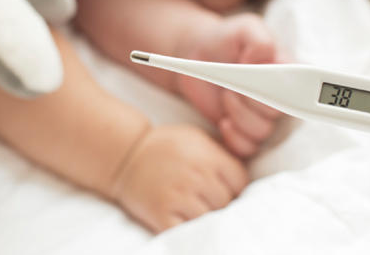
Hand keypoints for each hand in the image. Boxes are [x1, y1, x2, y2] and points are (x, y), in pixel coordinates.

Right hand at [113, 124, 247, 231]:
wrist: (124, 156)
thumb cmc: (164, 147)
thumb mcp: (195, 137)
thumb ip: (220, 153)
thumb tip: (245, 179)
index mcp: (207, 156)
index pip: (240, 181)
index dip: (235, 187)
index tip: (225, 188)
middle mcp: (195, 176)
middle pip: (226, 203)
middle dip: (219, 203)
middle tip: (205, 199)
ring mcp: (179, 197)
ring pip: (210, 219)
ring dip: (205, 217)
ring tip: (193, 208)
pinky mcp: (162, 216)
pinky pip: (188, 232)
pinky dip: (189, 230)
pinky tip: (183, 218)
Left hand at [175, 13, 282, 157]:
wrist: (197, 53)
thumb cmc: (226, 38)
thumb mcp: (244, 27)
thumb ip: (259, 39)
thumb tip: (263, 59)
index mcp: (289, 71)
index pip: (304, 90)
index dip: (285, 91)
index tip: (260, 80)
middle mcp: (280, 96)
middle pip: (280, 114)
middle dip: (253, 101)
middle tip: (234, 85)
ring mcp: (262, 116)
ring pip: (263, 132)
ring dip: (240, 116)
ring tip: (226, 95)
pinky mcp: (243, 130)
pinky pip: (248, 149)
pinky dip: (234, 138)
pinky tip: (223, 120)